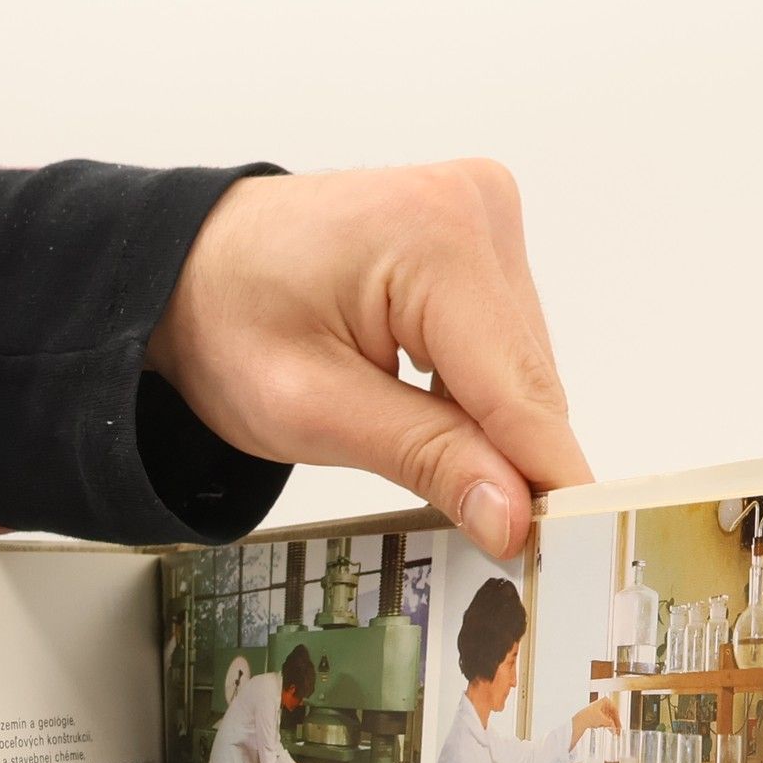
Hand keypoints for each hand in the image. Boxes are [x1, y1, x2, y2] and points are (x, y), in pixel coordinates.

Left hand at [147, 162, 589, 559]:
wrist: (188, 269)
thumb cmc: (227, 322)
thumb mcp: (313, 412)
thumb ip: (424, 459)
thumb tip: (511, 513)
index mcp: (436, 237)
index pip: (518, 391)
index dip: (546, 481)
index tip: (574, 553)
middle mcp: (476, 208)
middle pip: (530, 384)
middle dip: (511, 463)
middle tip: (488, 540)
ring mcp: (483, 214)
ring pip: (523, 371)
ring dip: (489, 429)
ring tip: (409, 444)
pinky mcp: (479, 236)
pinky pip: (506, 346)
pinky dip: (478, 396)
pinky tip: (424, 411)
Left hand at [575, 695, 622, 738]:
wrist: (579, 720)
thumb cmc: (590, 716)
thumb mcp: (604, 720)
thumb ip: (611, 724)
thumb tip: (615, 729)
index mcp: (605, 700)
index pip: (615, 710)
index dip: (618, 719)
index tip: (619, 726)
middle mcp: (601, 703)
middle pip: (611, 714)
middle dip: (614, 723)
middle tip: (617, 730)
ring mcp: (597, 708)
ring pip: (606, 717)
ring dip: (609, 725)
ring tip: (612, 732)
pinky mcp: (593, 714)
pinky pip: (601, 719)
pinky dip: (604, 724)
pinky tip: (604, 729)